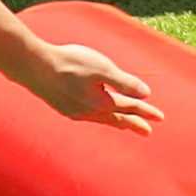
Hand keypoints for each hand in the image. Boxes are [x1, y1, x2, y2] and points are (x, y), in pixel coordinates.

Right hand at [13, 33, 164, 131]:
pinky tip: (97, 113)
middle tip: (148, 131)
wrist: (35, 67)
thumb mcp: (102, 68)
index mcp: (101, 102)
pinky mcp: (64, 108)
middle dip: (134, 123)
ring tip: (126, 124)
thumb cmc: (70, 63)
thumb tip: (146, 94)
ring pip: (102, 119)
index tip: (161, 118)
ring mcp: (75, 112)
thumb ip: (124, 82)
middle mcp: (89, 112)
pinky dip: (100, 117)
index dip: (147, 111)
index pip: (130, 107)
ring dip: (117, 121)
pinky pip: (90, 116)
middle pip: (117, 118)